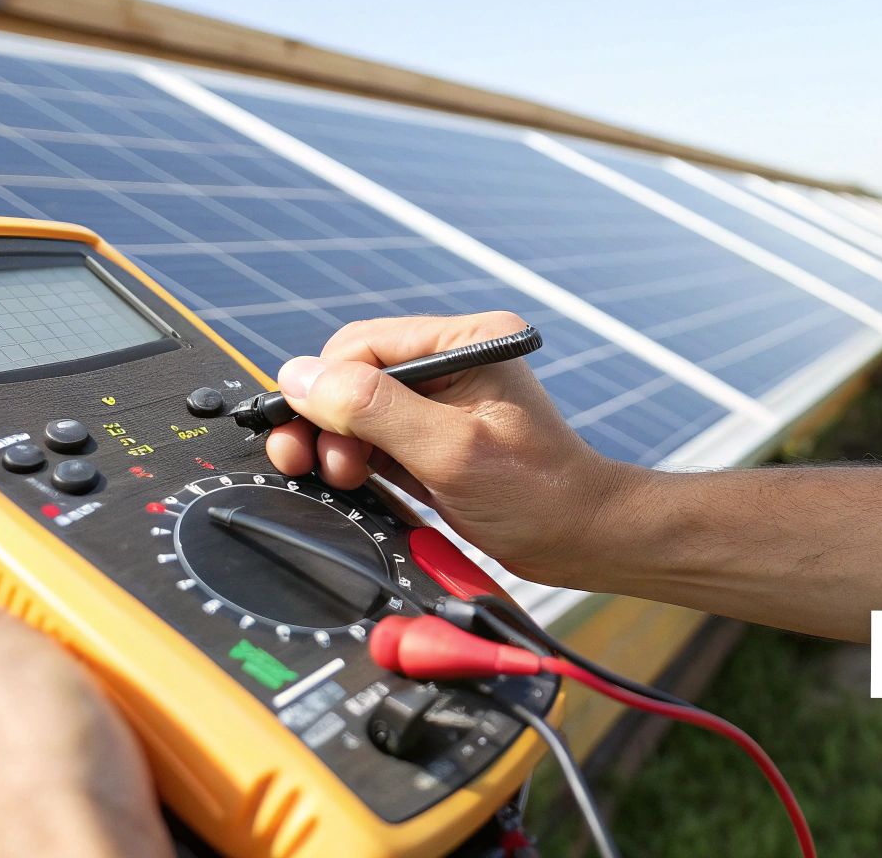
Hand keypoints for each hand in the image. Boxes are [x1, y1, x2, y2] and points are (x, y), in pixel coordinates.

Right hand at [264, 311, 647, 587]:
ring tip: (346, 477)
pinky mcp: (433, 440)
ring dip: (338, 445)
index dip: (324, 387)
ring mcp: (440, 403)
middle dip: (327, 420)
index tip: (302, 432)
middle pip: (353, 376)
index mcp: (464, 340)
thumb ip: (374, 409)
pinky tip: (357, 484)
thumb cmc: (536, 493)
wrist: (581, 540)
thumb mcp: (449, 449)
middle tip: (319, 464)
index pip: (363, 345)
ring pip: (357, 412)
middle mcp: (450, 362)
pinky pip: (374, 440)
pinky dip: (357, 462)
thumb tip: (301, 377)